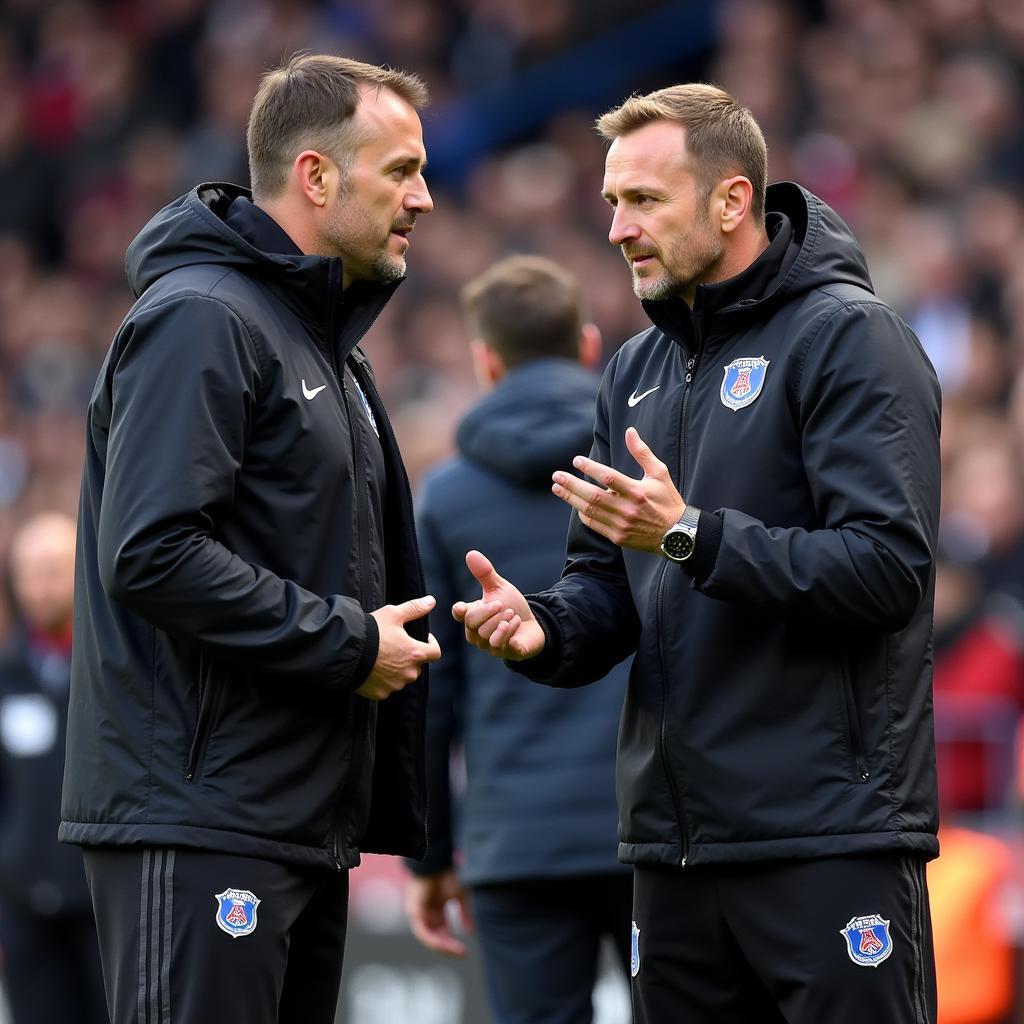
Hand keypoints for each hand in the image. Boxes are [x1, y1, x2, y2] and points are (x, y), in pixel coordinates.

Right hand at [356, 596, 440, 699]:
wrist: (345, 651)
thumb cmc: (371, 632)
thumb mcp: (393, 614)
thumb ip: (414, 608)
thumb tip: (431, 601)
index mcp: (415, 653)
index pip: (435, 653)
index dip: (431, 644)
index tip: (422, 638)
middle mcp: (408, 672)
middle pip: (418, 666)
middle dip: (411, 657)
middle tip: (397, 646)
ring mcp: (394, 685)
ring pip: (402, 678)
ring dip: (398, 670)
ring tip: (383, 657)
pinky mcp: (380, 693)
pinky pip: (386, 688)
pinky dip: (383, 681)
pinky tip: (373, 669)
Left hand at [405, 869, 472, 956]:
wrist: (439, 861)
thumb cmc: (450, 874)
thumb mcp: (462, 896)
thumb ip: (465, 914)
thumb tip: (471, 932)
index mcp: (438, 910)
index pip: (443, 933)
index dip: (453, 944)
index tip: (465, 952)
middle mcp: (428, 913)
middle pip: (436, 937)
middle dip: (449, 947)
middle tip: (461, 953)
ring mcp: (420, 913)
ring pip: (429, 937)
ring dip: (442, 946)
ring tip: (455, 950)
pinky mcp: (415, 911)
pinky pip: (422, 931)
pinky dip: (433, 939)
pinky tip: (444, 943)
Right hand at [452, 551, 544, 660]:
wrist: (533, 624)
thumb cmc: (511, 605)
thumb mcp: (499, 587)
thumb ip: (484, 573)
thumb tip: (471, 553)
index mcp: (472, 616)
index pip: (460, 615)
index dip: (459, 611)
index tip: (462, 607)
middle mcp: (476, 633)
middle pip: (472, 624)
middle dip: (487, 612)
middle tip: (501, 604)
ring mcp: (489, 645)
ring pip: (485, 636)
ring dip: (500, 621)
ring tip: (512, 614)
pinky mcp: (505, 653)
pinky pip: (500, 646)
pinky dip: (507, 632)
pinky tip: (515, 622)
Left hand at [551, 427, 684, 551]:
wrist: (676, 534)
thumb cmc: (667, 501)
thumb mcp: (659, 473)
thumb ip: (642, 452)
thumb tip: (629, 431)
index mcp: (637, 492)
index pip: (608, 477)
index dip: (590, 468)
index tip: (576, 460)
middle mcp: (627, 509)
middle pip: (593, 496)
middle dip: (571, 485)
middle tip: (557, 475)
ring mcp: (621, 525)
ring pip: (589, 510)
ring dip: (571, 498)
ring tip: (557, 488)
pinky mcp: (617, 537)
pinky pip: (594, 524)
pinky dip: (582, 514)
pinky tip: (575, 504)